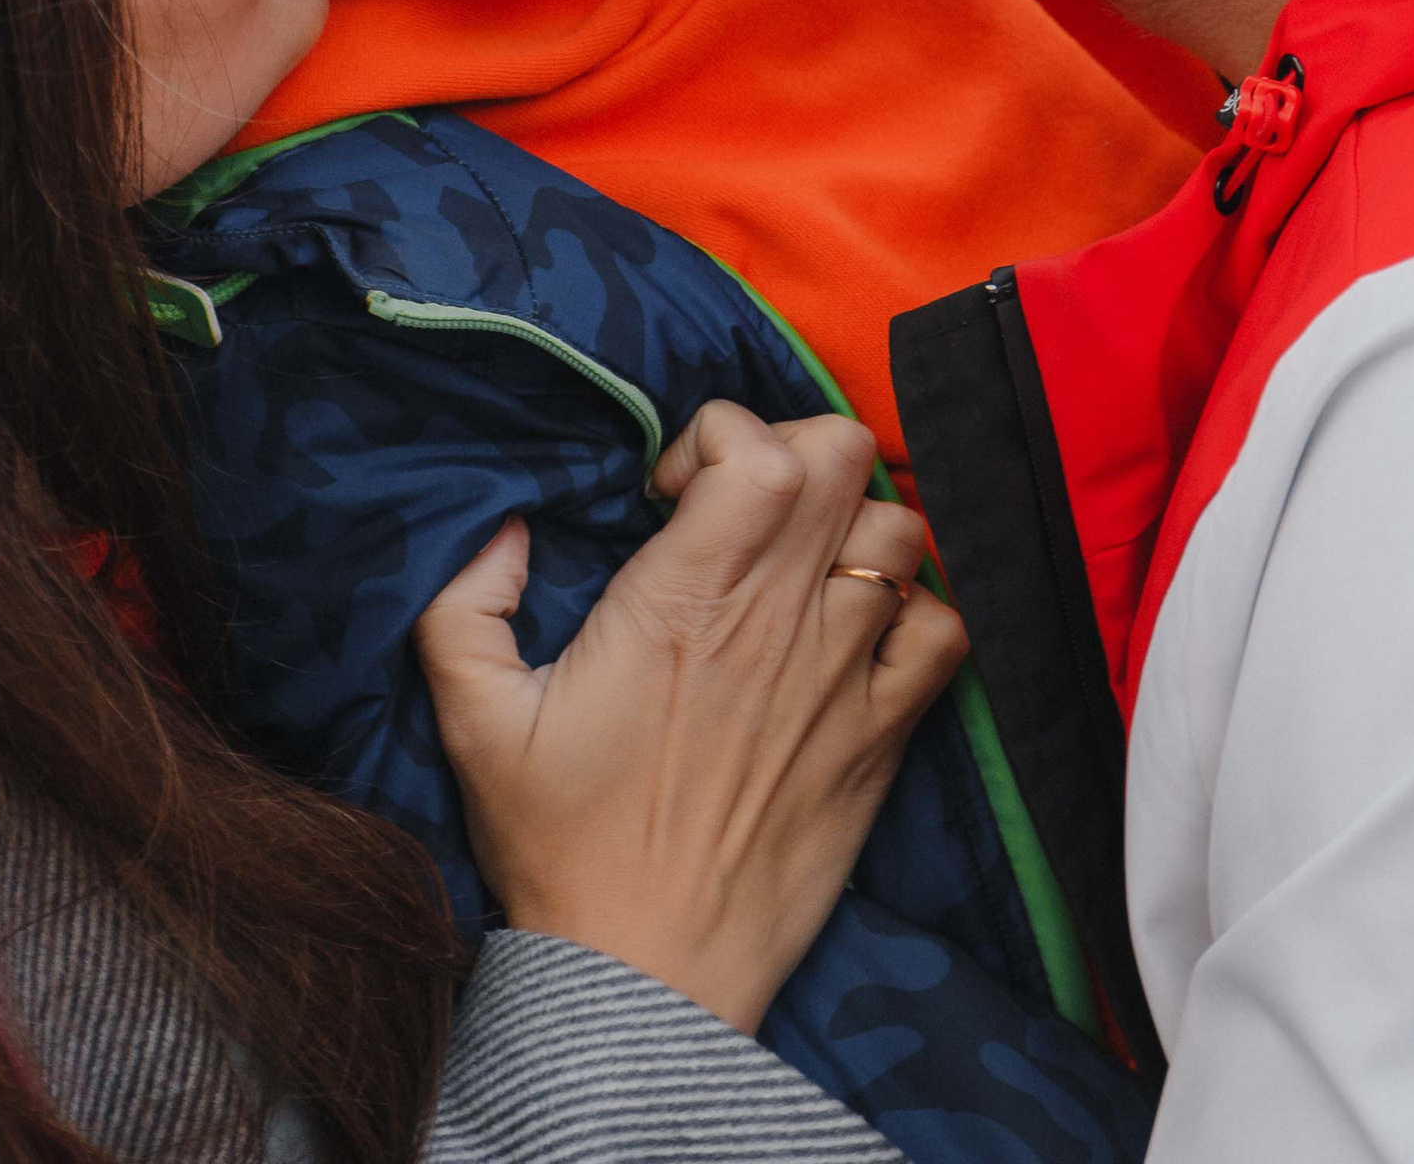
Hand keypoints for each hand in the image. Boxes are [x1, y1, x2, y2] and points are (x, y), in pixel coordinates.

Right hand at [414, 401, 966, 1032]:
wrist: (644, 977)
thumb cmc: (559, 845)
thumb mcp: (473, 716)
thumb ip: (466, 603)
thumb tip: (506, 525)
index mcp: (683, 601)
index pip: (758, 451)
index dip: (720, 435)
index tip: (672, 490)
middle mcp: (777, 621)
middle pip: (842, 457)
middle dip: (788, 448)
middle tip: (739, 503)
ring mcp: (844, 677)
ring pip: (900, 529)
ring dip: (852, 521)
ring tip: (798, 559)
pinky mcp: (882, 738)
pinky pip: (947, 631)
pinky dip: (918, 607)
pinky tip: (861, 626)